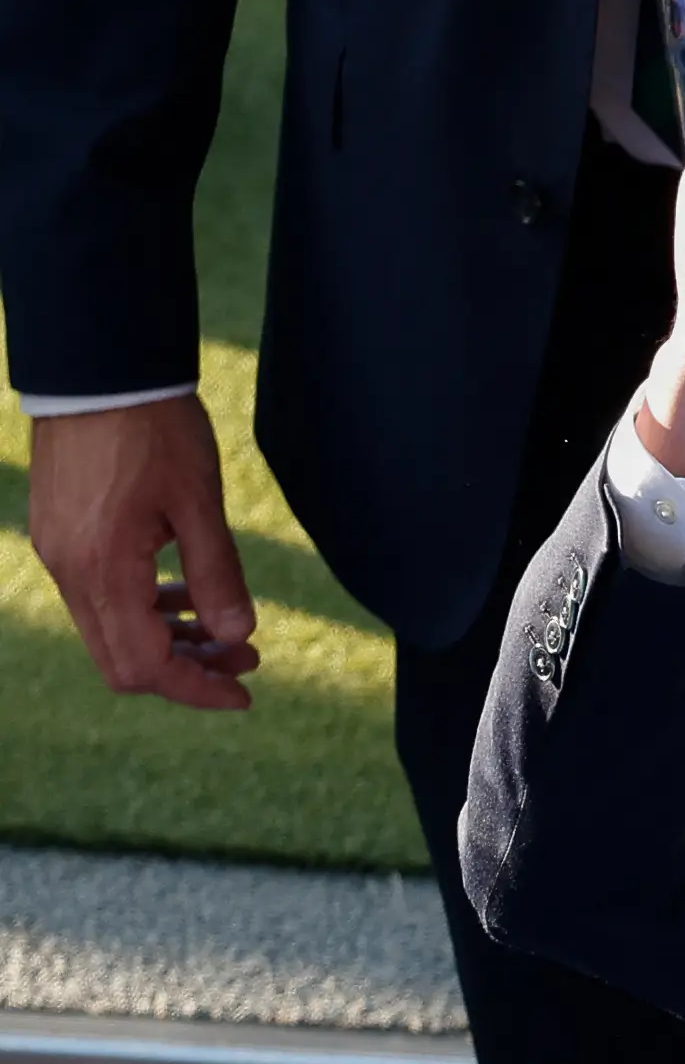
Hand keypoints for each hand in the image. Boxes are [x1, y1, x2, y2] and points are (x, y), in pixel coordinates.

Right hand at [27, 394, 259, 708]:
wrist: (99, 369)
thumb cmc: (154, 429)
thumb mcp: (200, 504)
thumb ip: (217, 576)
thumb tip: (237, 637)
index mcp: (102, 570)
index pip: (144, 666)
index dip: (196, 689)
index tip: (245, 694)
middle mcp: (69, 571)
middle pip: (123, 660)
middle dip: (188, 669)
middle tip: (247, 660)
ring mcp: (59, 553)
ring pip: (112, 630)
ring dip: (169, 640)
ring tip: (230, 633)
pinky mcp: (61, 535)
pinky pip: (102, 596)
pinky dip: (146, 608)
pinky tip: (188, 594)